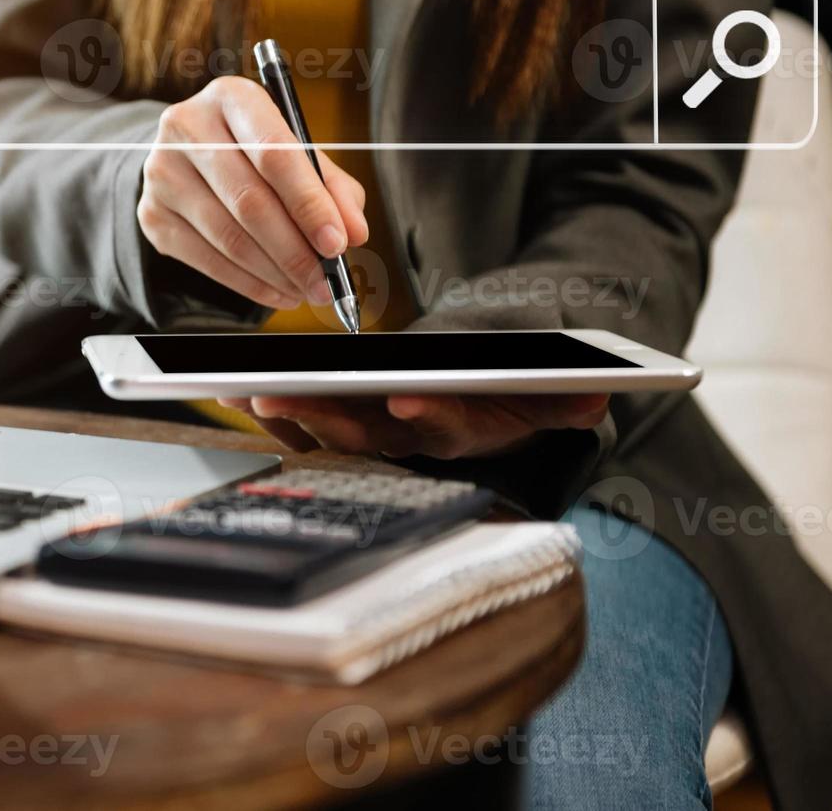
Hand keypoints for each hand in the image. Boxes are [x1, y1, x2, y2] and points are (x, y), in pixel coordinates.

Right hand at [137, 76, 368, 309]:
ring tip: (307, 289)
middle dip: (295, 250)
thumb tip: (353, 232)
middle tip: (326, 281)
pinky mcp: (152, 214)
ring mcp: (162, 172)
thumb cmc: (254, 150)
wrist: (189, 153)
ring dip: (275, 273)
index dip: (309, 203)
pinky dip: (249, 283)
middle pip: (249, 201)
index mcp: (231, 97)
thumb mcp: (298, 151)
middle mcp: (188, 127)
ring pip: (228, 237)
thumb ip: (332, 187)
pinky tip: (277, 290)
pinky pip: (206, 260)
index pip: (274, 152)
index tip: (337, 243)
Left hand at [215, 394, 610, 459]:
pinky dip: (273, 412)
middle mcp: (413, 443)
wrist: (487, 395)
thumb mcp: (547, 393)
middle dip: (324, 417)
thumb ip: (564, 399)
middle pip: (368, 434)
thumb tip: (593, 401)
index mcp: (463, 430)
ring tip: (250, 390)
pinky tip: (237, 393)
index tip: (404, 401)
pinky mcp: (345, 425)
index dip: (428, 416)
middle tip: (282, 395)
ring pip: (329, 433)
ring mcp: (375, 437)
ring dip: (288, 414)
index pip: (446, 428)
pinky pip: (303, 427)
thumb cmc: (509, 388)